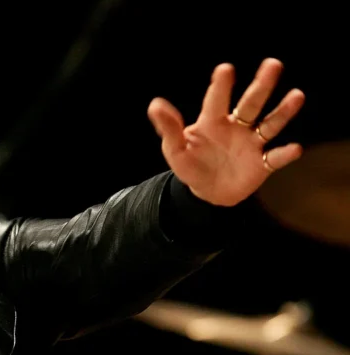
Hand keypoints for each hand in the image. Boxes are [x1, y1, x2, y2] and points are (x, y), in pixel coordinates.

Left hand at [148, 58, 304, 205]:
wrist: (207, 192)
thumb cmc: (190, 164)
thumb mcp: (174, 148)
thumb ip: (168, 128)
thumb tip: (155, 104)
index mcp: (212, 121)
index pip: (216, 101)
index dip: (221, 86)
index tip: (225, 69)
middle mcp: (236, 127)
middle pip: (251, 103)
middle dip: (261, 85)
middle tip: (273, 64)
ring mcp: (251, 144)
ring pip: (270, 124)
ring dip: (283, 112)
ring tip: (297, 95)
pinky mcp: (262, 164)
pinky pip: (275, 158)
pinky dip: (284, 154)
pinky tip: (295, 148)